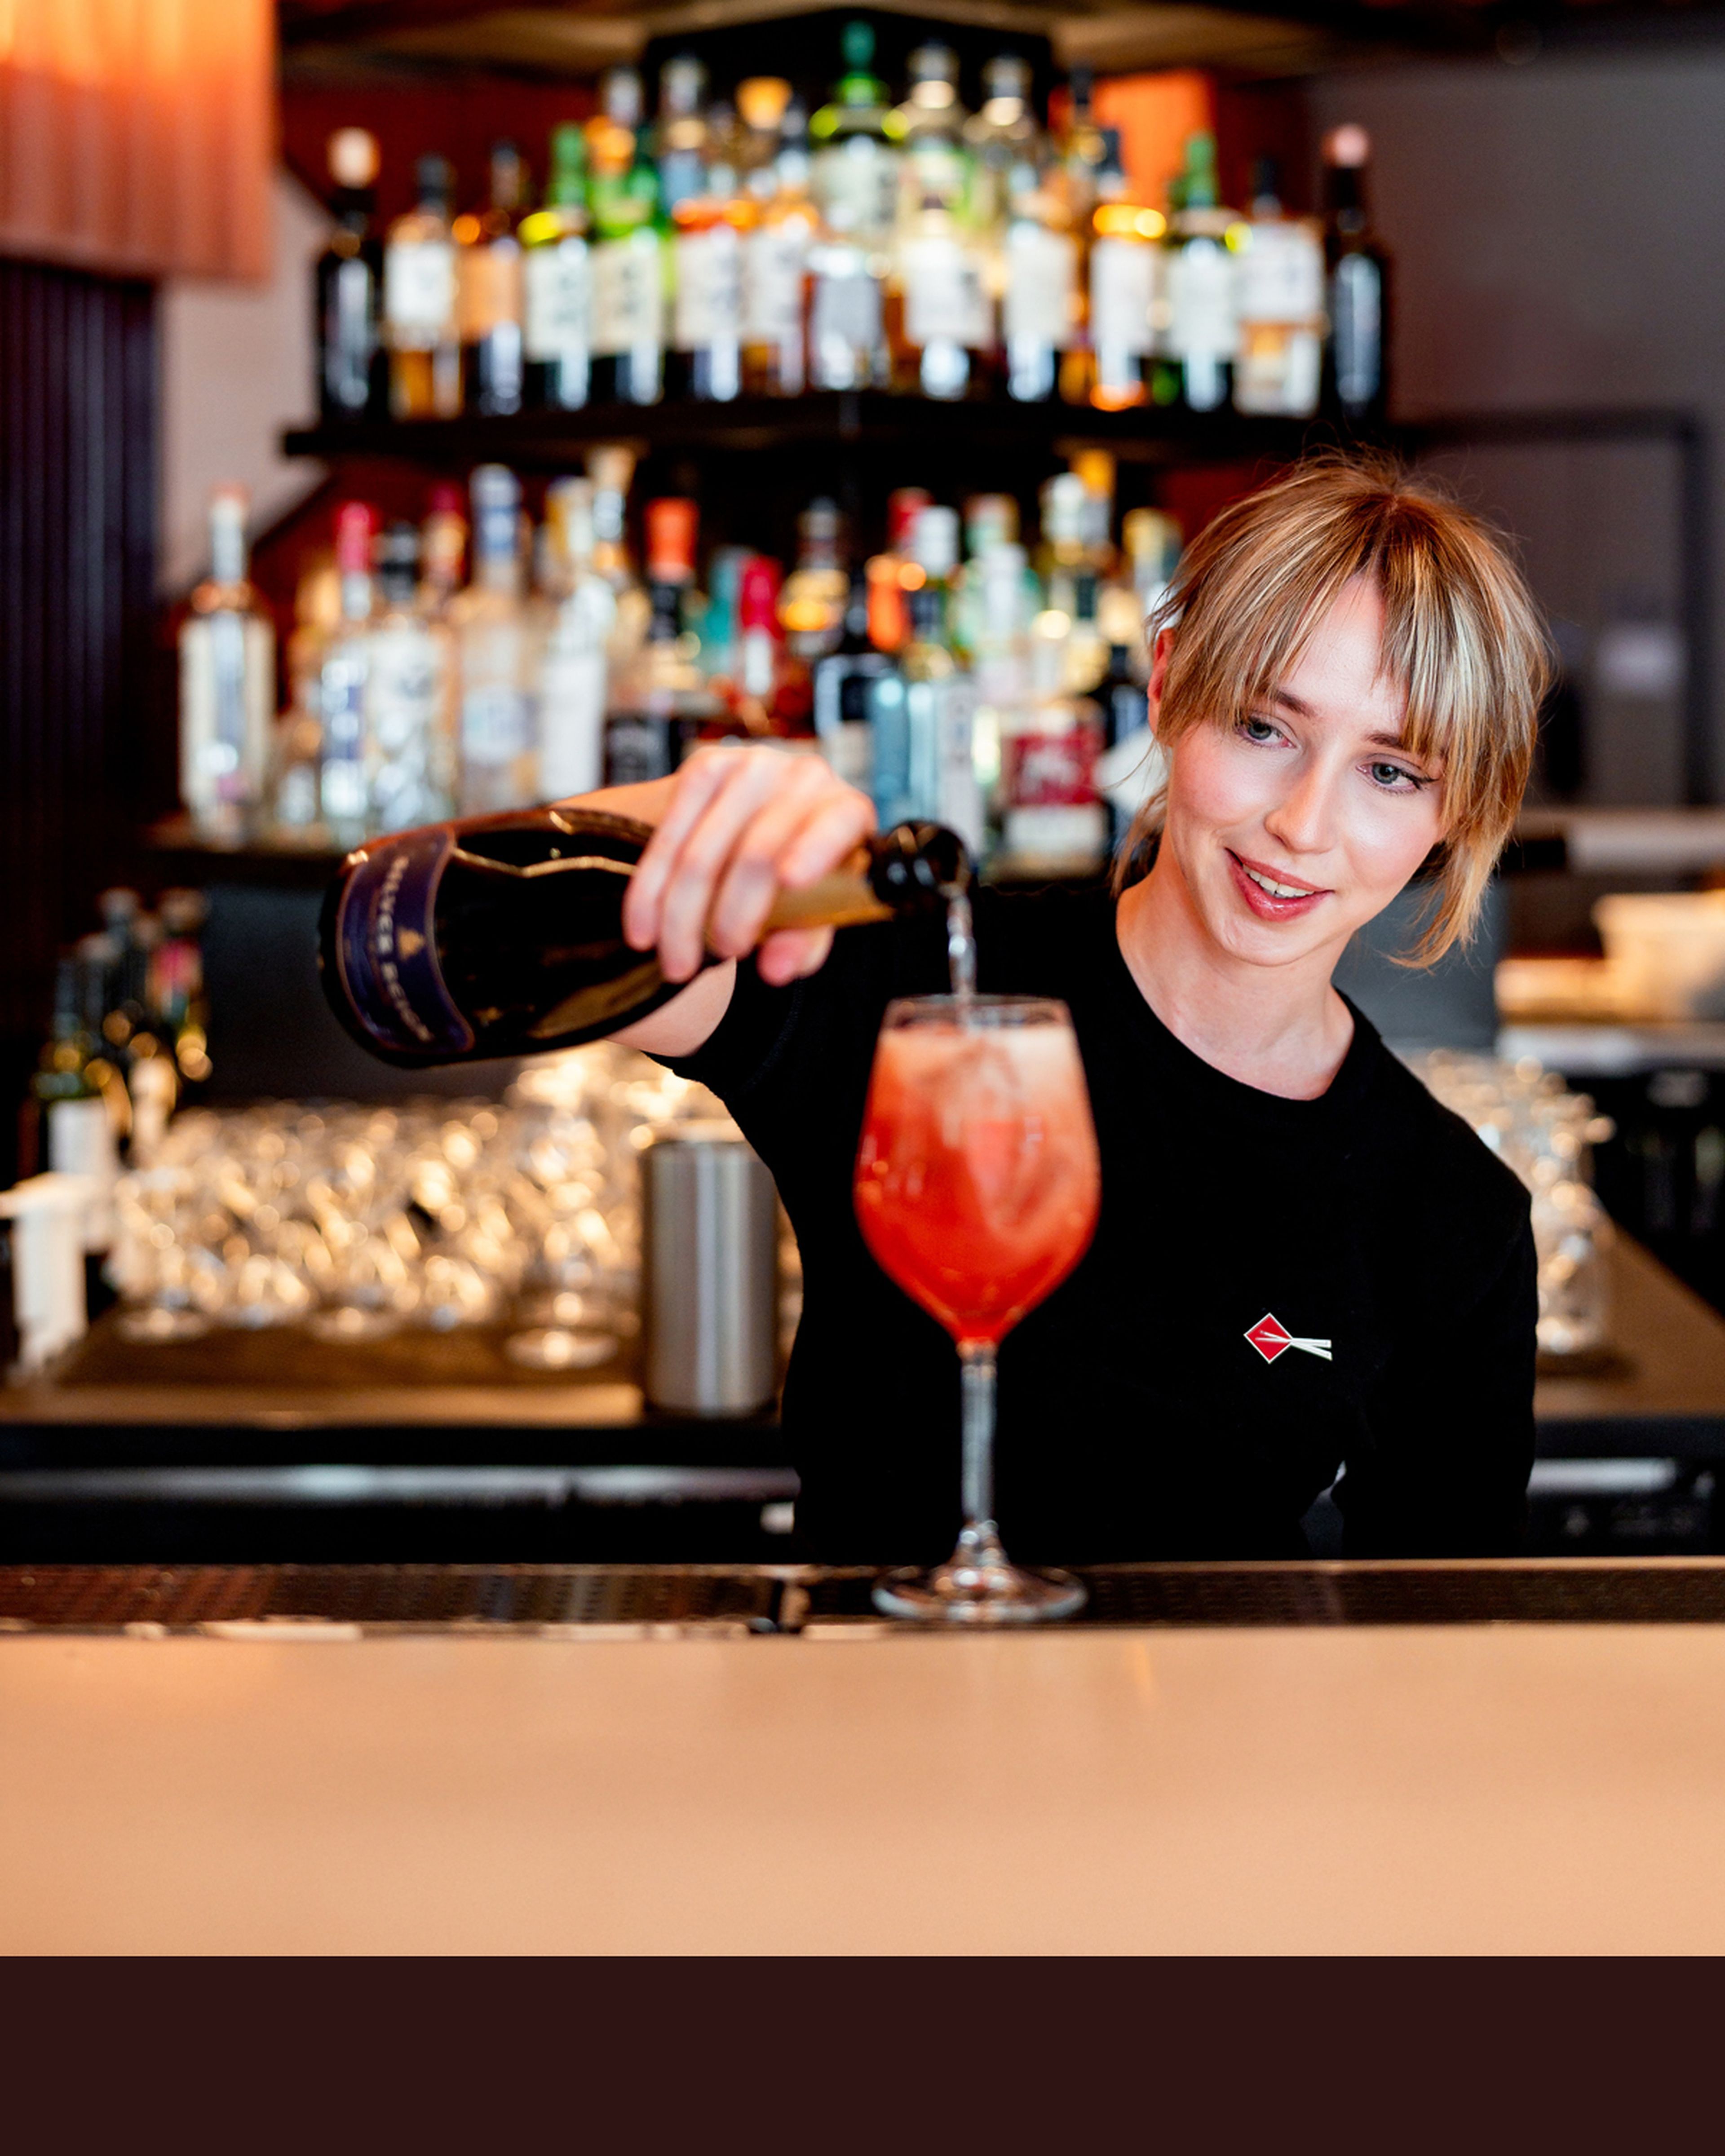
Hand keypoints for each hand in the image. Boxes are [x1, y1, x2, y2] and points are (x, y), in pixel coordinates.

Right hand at [621, 744, 877, 987]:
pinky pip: (668, 836)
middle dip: (728, 918)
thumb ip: (804, 940)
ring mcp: (752, 767)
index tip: (790, 880)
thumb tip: (775, 970)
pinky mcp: (706, 768)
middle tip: (717, 959)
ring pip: (701, 853)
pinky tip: (643, 931)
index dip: (814, 849)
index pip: (835, 825)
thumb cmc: (803, 872)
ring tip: (676, 964)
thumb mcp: (816, 910)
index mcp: (847, 811)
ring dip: (681, 918)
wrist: (765, 819)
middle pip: (757, 853)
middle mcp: (805, 779)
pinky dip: (650, 892)